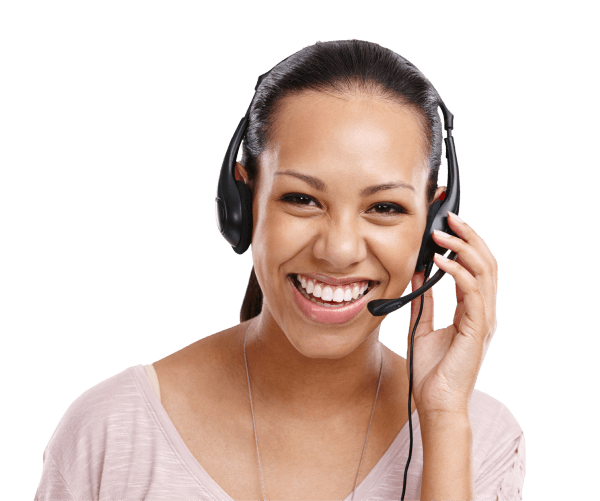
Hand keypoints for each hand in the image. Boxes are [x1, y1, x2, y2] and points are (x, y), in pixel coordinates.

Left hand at [406, 211, 498, 419]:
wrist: (435, 402)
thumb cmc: (431, 370)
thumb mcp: (422, 326)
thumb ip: (423, 301)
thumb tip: (417, 274)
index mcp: (472, 309)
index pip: (475, 267)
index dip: (464, 243)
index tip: (446, 224)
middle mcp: (483, 311)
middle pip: (486, 263)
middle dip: (469, 236)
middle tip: (450, 216)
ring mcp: (484, 319)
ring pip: (484, 271)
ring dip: (463, 248)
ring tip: (443, 232)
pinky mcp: (478, 328)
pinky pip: (472, 292)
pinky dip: (458, 272)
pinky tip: (440, 261)